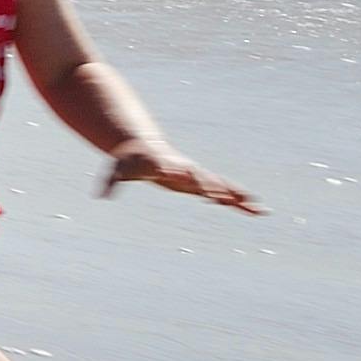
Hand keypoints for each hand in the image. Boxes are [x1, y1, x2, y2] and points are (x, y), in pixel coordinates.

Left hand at [104, 140, 261, 213]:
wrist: (144, 150)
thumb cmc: (129, 161)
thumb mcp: (117, 171)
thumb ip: (110, 182)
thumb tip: (101, 196)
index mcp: (169, 167)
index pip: (183, 175)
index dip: (193, 180)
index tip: (204, 188)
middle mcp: (187, 172)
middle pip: (208, 182)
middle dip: (223, 190)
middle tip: (241, 198)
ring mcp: (196, 177)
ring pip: (221, 188)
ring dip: (239, 198)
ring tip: (259, 209)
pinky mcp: (200, 183)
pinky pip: (222, 193)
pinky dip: (237, 201)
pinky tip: (255, 210)